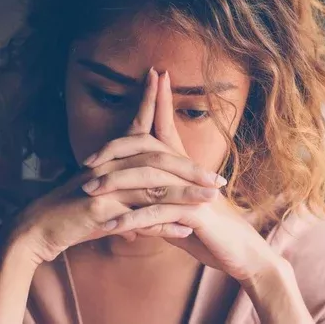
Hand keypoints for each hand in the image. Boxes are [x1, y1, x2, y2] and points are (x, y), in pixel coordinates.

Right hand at [8, 69, 214, 264]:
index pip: (137, 125)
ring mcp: (105, 187)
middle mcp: (110, 167)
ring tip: (212, 201)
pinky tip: (185, 230)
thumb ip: (134, 188)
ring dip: (186, 195)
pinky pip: (139, 218)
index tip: (162, 75)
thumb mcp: (106, 191)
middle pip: (156, 159)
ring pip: (153, 187)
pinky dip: (164, 226)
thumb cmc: (76, 209)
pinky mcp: (99, 211)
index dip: (150, 100)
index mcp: (113, 158)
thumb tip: (157, 188)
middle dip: (190, 168)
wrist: (42, 229)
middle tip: (219, 179)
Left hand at [86, 69, 282, 282]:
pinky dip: (131, 220)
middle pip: (151, 148)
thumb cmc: (208, 229)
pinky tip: (110, 226)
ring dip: (116, 184)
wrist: (238, 250)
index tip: (154, 75)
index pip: (169, 127)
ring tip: (88, 191)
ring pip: (150, 178)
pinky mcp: (196, 214)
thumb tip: (134, 200)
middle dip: (118, 148)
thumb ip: (158, 200)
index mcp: (186, 167)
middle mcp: (190, 173)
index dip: (161, 100)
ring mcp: (194, 191)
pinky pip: (157, 214)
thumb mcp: (179, 210)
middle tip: (87, 160)